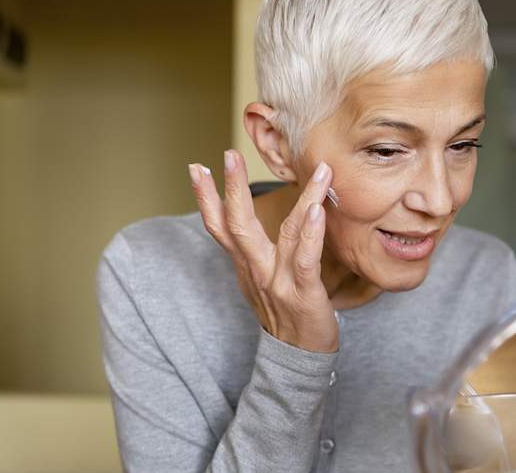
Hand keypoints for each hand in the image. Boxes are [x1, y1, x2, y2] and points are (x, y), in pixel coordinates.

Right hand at [188, 150, 337, 352]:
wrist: (297, 359)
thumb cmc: (283, 313)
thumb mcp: (258, 280)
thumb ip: (253, 252)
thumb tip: (244, 223)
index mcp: (245, 265)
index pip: (219, 227)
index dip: (206, 199)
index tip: (197, 168)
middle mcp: (257, 270)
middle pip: (237, 226)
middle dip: (231, 190)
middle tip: (228, 156)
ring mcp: (279, 282)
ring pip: (284, 234)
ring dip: (303, 199)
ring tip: (318, 170)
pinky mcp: (304, 293)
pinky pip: (305, 260)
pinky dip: (310, 235)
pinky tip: (317, 211)